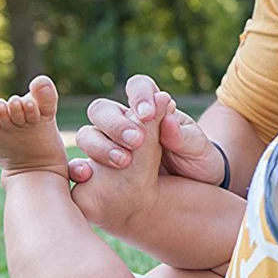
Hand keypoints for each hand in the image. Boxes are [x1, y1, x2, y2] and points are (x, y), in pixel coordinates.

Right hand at [68, 74, 226, 185]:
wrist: (197, 190)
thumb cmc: (198, 161)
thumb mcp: (199, 149)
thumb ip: (184, 135)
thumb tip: (166, 117)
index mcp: (151, 109)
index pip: (137, 87)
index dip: (139, 95)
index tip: (148, 114)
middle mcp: (125, 123)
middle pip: (103, 109)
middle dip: (116, 124)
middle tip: (136, 141)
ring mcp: (110, 146)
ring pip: (88, 134)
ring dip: (100, 145)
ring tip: (122, 161)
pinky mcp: (100, 173)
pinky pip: (79, 166)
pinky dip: (77, 168)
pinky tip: (86, 176)